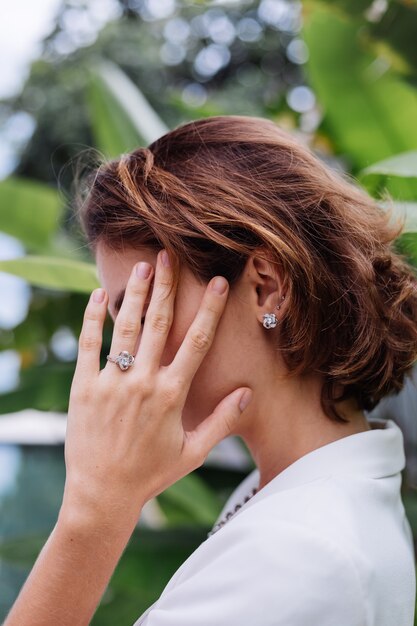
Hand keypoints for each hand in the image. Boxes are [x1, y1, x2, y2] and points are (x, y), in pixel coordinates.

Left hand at [61, 248, 252, 530]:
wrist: (102, 495)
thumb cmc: (151, 474)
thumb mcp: (193, 452)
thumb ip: (222, 420)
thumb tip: (248, 393)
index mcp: (172, 394)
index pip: (196, 341)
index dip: (208, 309)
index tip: (216, 281)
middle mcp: (143, 382)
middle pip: (158, 323)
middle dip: (166, 286)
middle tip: (169, 255)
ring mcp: (111, 382)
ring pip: (124, 327)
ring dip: (133, 294)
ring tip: (141, 266)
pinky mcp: (84, 387)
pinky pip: (88, 344)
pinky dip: (91, 318)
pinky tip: (95, 295)